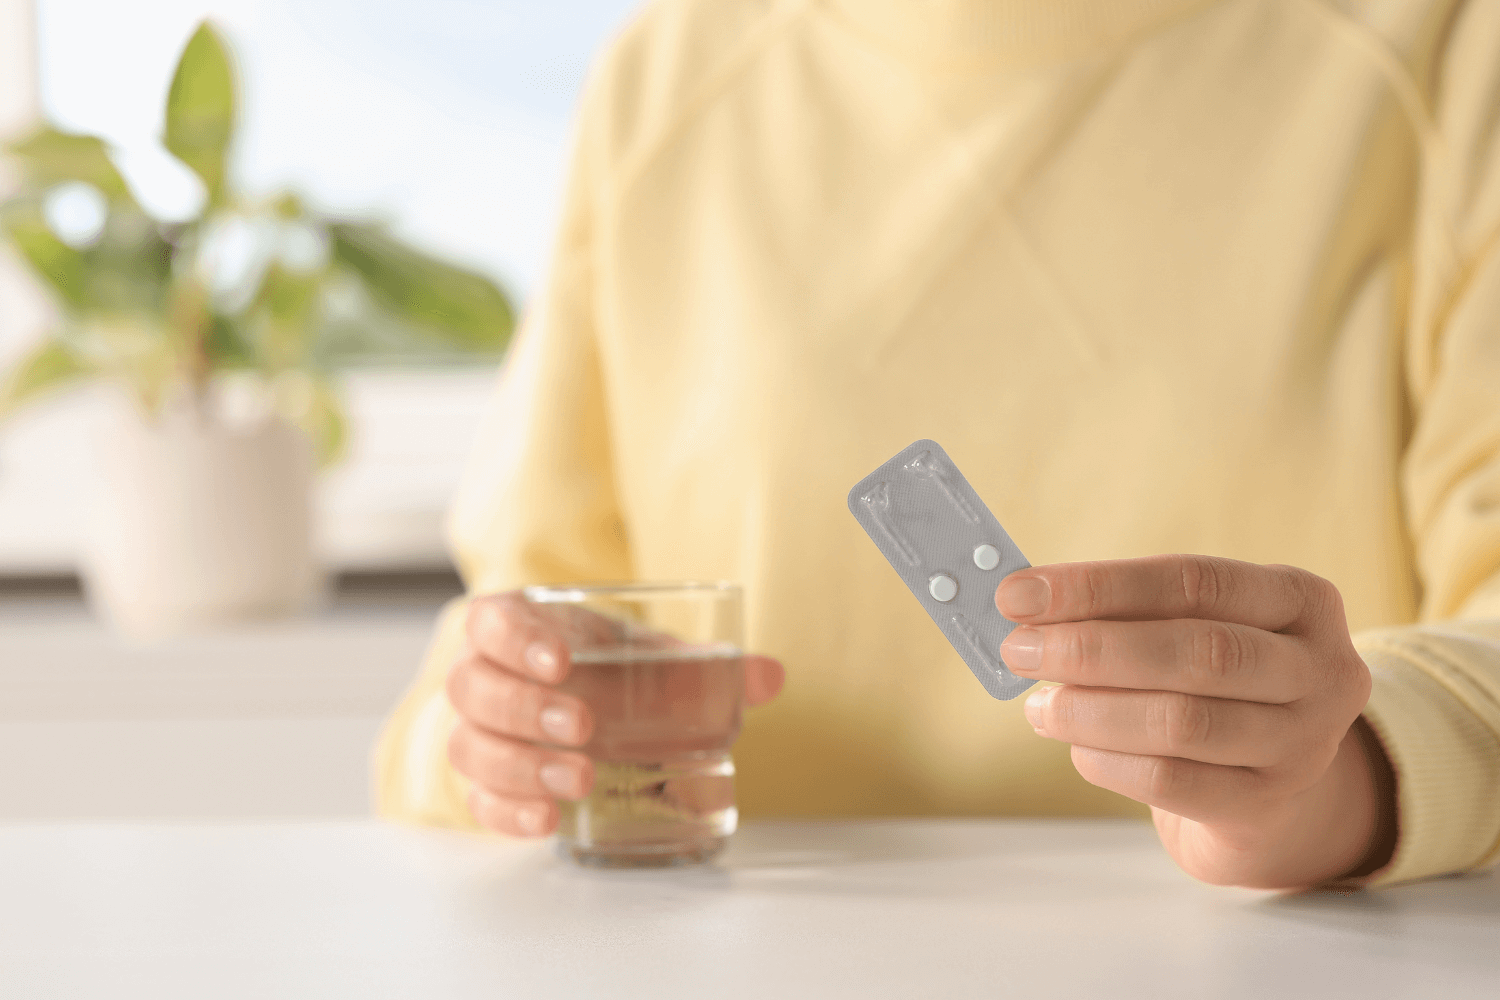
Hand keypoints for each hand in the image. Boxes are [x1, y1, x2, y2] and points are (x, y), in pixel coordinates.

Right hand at [445, 591, 785, 836]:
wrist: (564, 698)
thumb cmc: (598, 665)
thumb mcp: (641, 654)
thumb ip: (698, 662)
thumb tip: (769, 676)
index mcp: (513, 626)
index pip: (493, 621)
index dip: (518, 639)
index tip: (562, 660)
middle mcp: (481, 674)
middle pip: (475, 688)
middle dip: (527, 708)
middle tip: (584, 726)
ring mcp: (475, 731)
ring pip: (470, 747)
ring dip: (523, 765)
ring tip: (581, 779)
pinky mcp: (483, 783)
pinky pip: (479, 801)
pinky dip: (509, 814)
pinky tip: (548, 820)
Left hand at [997, 555, 1395, 888]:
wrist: (1269, 789)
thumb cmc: (1215, 685)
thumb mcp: (1194, 630)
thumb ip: (1126, 613)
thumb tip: (1026, 604)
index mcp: (1302, 599)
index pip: (1193, 581)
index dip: (1099, 586)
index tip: (1020, 593)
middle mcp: (1320, 669)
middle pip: (1197, 650)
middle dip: (1092, 648)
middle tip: (1018, 648)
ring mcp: (1303, 744)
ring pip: (1183, 721)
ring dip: (1092, 709)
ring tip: (1038, 705)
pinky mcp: (1267, 805)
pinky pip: (1173, 783)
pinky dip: (1110, 761)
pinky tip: (1076, 747)